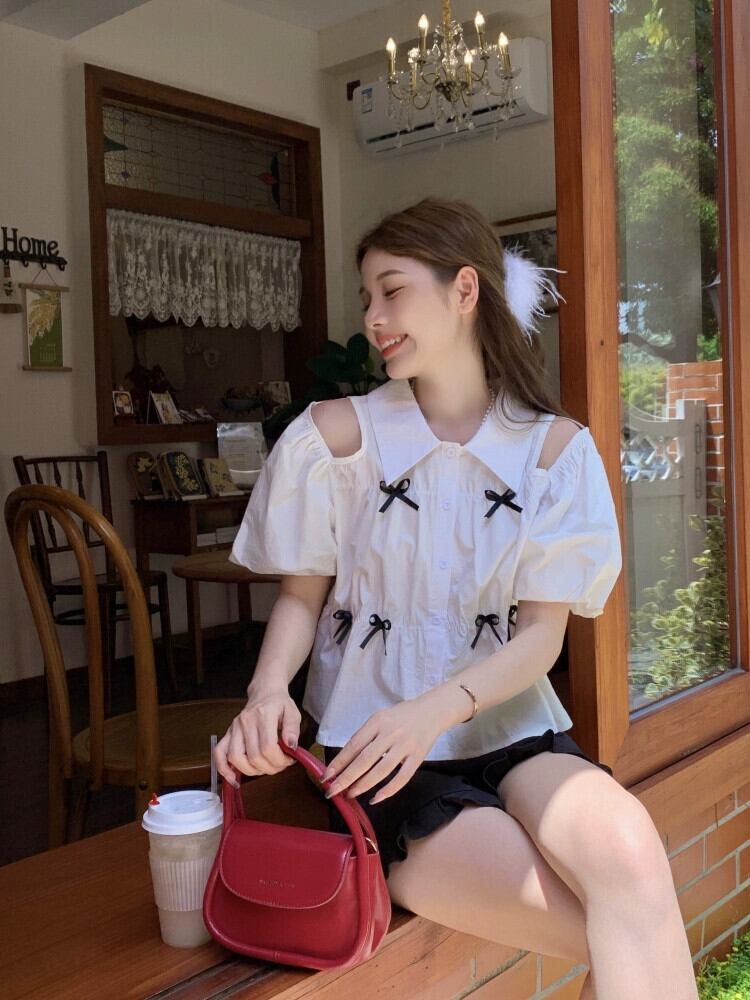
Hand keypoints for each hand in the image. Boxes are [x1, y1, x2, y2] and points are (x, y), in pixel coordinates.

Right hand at [214, 689, 300, 787]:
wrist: (264, 692)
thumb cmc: (279, 703)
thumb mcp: (293, 712)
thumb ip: (293, 729)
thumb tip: (291, 746)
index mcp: (263, 715)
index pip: (268, 747)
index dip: (279, 760)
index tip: (288, 760)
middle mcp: (245, 721)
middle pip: (253, 756)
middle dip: (270, 767)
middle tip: (280, 765)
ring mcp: (234, 728)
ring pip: (236, 758)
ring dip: (251, 771)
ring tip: (264, 768)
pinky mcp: (227, 733)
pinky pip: (219, 753)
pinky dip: (223, 769)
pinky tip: (233, 778)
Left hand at [321, 698, 443, 805]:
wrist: (432, 710)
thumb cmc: (401, 715)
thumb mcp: (380, 718)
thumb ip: (366, 736)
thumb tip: (346, 761)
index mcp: (377, 722)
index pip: (354, 745)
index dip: (339, 762)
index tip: (326, 776)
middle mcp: (390, 733)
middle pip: (365, 759)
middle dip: (346, 777)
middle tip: (332, 791)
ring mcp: (405, 746)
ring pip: (381, 770)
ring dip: (363, 785)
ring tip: (350, 794)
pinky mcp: (418, 757)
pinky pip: (402, 778)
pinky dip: (388, 790)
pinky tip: (375, 799)